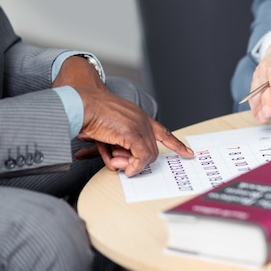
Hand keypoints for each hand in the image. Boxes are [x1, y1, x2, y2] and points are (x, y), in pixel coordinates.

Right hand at [53, 56, 193, 175]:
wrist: (81, 104)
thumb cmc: (89, 116)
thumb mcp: (107, 133)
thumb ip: (116, 147)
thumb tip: (117, 165)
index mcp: (139, 117)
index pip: (163, 132)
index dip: (176, 144)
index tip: (189, 153)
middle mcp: (142, 121)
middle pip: (151, 150)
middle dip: (136, 162)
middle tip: (119, 164)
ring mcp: (139, 126)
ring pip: (147, 156)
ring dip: (130, 164)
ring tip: (113, 160)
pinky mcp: (133, 134)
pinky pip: (140, 158)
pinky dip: (132, 166)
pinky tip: (119, 165)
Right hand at [248, 37, 270, 122]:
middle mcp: (264, 67)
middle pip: (262, 84)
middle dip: (264, 100)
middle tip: (268, 112)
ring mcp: (259, 75)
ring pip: (255, 92)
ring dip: (257, 106)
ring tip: (262, 118)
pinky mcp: (257, 83)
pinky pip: (254, 95)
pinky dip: (255, 106)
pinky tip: (258, 116)